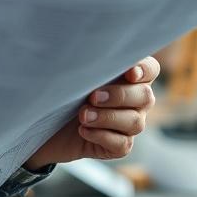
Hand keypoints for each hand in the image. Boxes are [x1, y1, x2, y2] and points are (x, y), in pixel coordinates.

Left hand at [24, 56, 159, 170]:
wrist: (46, 124)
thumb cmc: (62, 92)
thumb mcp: (71, 75)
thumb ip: (86, 63)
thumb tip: (88, 50)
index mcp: (129, 77)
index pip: (151, 69)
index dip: (145, 70)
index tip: (129, 73)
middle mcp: (135, 101)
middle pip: (145, 96)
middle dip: (119, 96)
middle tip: (92, 96)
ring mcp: (128, 125)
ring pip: (134, 122)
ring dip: (108, 117)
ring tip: (83, 115)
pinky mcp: (118, 147)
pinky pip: (122, 144)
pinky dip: (102, 136)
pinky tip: (84, 131)